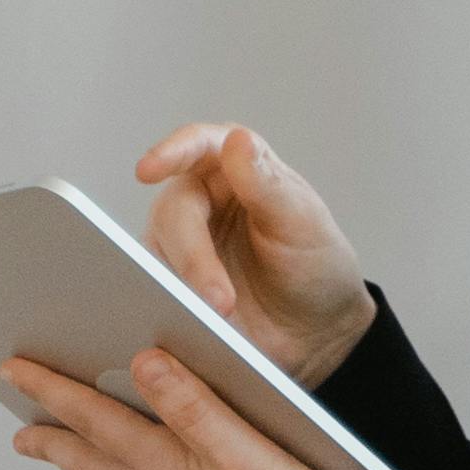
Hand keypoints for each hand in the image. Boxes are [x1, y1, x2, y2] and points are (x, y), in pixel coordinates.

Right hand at [135, 122, 377, 383]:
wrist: (320, 328)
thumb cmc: (316, 263)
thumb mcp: (302, 222)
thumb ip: (267, 184)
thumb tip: (236, 141)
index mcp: (235, 168)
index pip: (199, 146)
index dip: (172, 152)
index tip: (149, 169)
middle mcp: (200, 199)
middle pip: (174, 212)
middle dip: (193, 258)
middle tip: (219, 301)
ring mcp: (182, 243)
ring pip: (155, 254)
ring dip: (180, 288)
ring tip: (214, 321)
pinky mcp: (173, 284)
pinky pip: (155, 291)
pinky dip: (169, 306)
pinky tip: (187, 326)